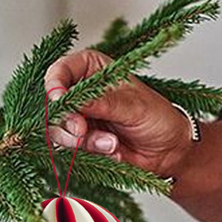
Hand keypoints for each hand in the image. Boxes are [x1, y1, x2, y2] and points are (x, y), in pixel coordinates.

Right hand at [44, 49, 193, 176]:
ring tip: (110, 144)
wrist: (168, 151)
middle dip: (66, 121)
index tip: (59, 100)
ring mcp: (79, 117)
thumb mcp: (133, 106)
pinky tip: (112, 150)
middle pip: (53, 104)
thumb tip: (74, 100)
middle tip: (82, 131)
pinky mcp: (80, 140)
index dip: (54, 85)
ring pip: (57, 130)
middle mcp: (81, 92)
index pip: (61, 70)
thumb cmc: (158, 118)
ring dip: (82, 141)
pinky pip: (70, 148)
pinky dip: (91, 152)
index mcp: (93, 70)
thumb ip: (102, 103)